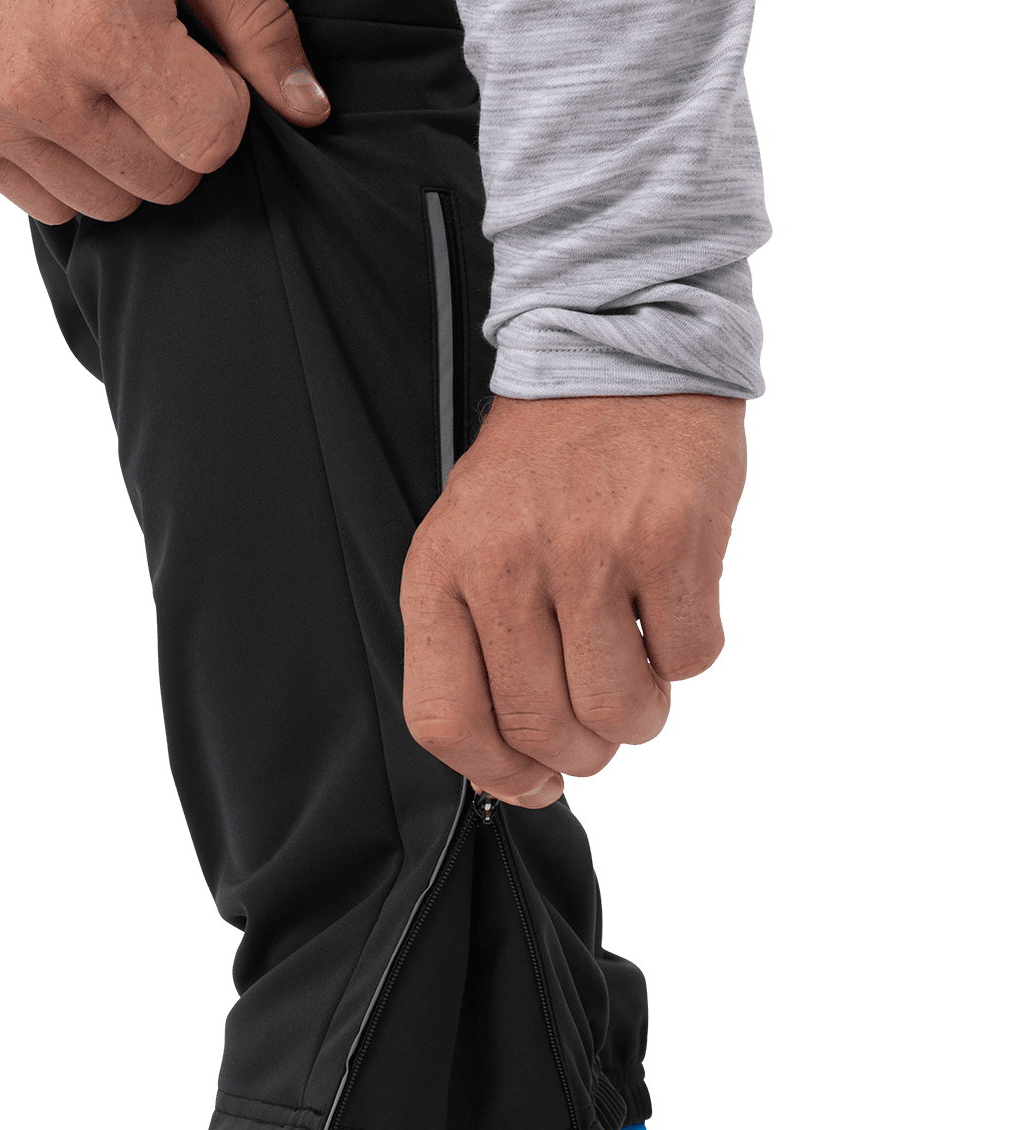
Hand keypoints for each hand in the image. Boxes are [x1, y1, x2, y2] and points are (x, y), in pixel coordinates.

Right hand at [0, 0, 330, 222]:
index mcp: (107, 32)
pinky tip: (68, 104)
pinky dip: (74, 171)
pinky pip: (54, 207)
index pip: (212, 142)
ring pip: (112, 206)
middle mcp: (44, 90)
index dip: (225, 101)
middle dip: (181, 134)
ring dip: (129, 161)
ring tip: (109, 85)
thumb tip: (310, 111)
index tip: (200, 56)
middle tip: (155, 67)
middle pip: (167, 183)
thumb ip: (258, 23)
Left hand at [400, 393, 747, 807]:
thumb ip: (475, 644)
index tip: (532, 780)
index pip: (445, 721)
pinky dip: (687, 657)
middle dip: (582, 755)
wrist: (611, 348)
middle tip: (599, 732)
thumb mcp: (470, 542)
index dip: (495, 774)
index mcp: (441, 573)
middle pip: (542, 728)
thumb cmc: (540, 469)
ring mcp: (590, 552)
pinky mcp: (670, 539)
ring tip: (638, 676)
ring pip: (620, 709)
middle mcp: (506, 566)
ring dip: (639, 717)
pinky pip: (689, 658)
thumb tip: (515, 770)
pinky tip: (669, 610)